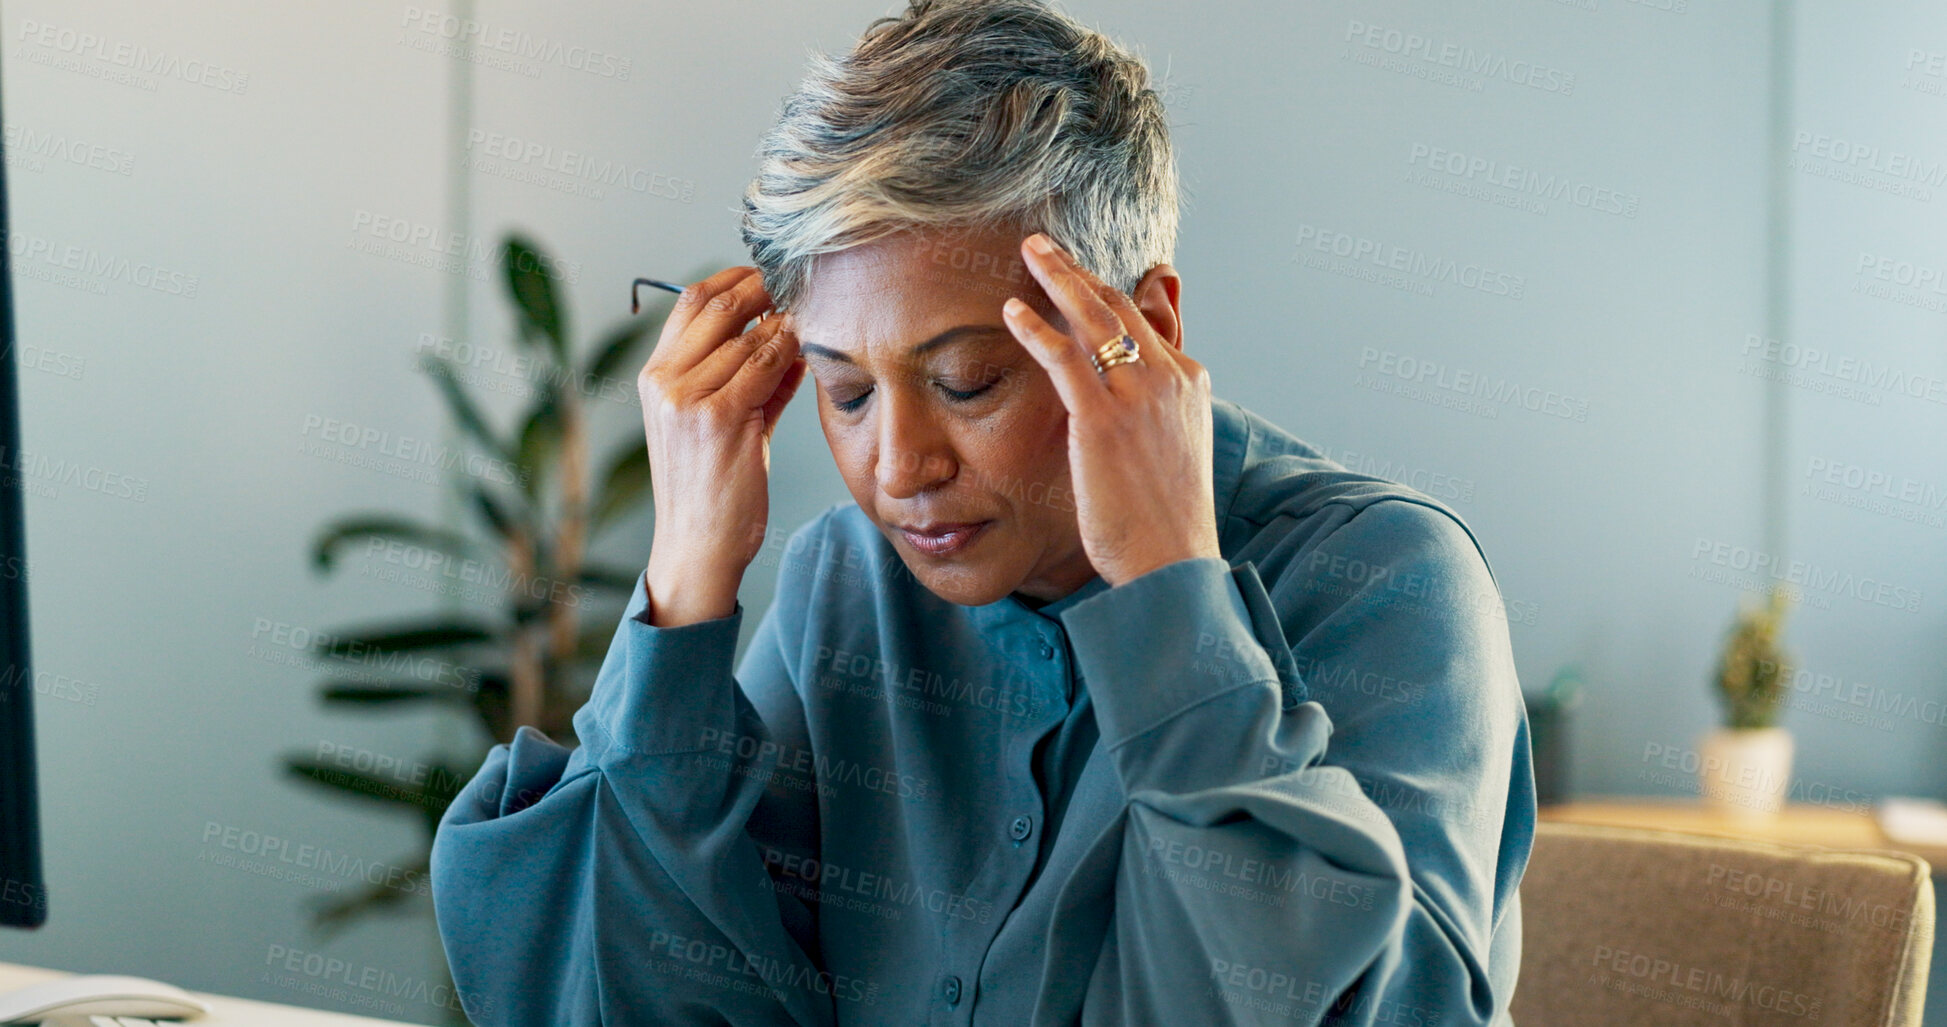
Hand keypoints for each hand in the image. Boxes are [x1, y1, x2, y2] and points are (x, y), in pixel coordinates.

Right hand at [636, 266, 807, 624]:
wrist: (697, 546)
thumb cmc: (711, 490)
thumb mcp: (718, 424)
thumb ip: (747, 379)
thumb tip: (786, 337)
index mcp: (654, 377)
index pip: (689, 299)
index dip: (734, 279)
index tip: (768, 280)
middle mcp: (664, 381)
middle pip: (717, 304)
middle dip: (764, 289)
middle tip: (797, 290)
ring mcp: (688, 397)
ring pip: (749, 335)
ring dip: (785, 325)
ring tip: (809, 326)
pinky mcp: (719, 416)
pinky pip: (766, 364)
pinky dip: (791, 352)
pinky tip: (806, 354)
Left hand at [1000, 233, 1220, 587]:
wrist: (1171, 560)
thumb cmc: (1165, 516)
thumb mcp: (1174, 446)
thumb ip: (1156, 403)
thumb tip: (1133, 390)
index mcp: (1189, 382)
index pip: (1144, 320)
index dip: (1106, 292)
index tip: (1077, 272)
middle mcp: (1168, 378)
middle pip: (1119, 306)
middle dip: (1080, 270)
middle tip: (1045, 244)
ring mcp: (1138, 395)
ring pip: (1094, 317)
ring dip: (1058, 277)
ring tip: (1029, 250)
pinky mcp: (1103, 419)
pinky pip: (1065, 357)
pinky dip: (1038, 327)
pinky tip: (1013, 311)